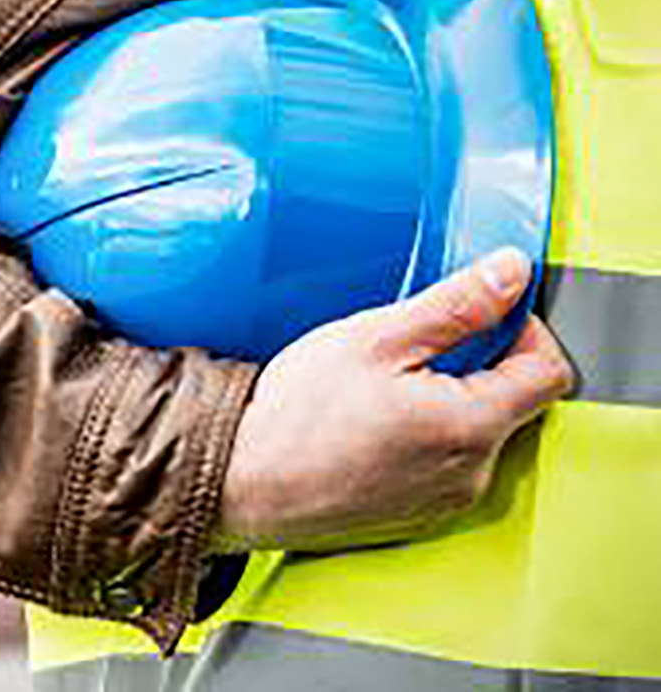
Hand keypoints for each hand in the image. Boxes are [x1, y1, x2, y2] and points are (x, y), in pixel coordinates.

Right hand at [215, 247, 574, 552]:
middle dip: (478, 364)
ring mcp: (445, 501)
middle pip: (512, 401)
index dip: (523, 329)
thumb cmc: (295, 413)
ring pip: (477, 433)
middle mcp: (471, 474)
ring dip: (447, 401)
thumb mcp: (374, 337)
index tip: (480, 313)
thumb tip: (510, 273)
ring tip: (382, 387)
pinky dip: (423, 436)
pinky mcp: (417, 516)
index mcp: (469, 426)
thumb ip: (455, 305)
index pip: (549, 370)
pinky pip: (445, 464)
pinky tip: (371, 422)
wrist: (238, 480)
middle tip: (412, 348)